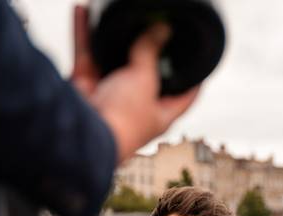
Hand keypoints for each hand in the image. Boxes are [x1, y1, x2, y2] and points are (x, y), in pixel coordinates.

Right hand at [70, 6, 199, 162]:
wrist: (85, 134)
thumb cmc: (122, 122)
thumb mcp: (146, 79)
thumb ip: (151, 50)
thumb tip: (162, 29)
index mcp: (160, 114)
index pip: (185, 97)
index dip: (193, 83)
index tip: (198, 67)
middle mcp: (134, 107)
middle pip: (145, 75)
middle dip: (145, 53)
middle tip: (153, 30)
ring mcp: (109, 96)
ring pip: (111, 60)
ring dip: (111, 39)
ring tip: (117, 18)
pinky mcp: (85, 88)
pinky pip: (85, 54)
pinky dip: (84, 34)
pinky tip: (83, 14)